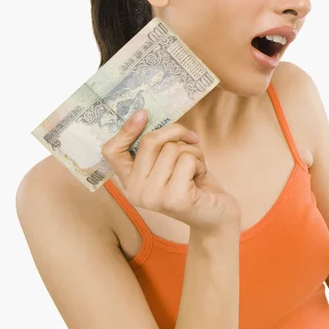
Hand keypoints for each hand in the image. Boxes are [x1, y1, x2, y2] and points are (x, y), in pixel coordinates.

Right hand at [101, 110, 241, 233]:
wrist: (216, 215)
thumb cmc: (193, 184)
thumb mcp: (171, 163)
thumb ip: (158, 147)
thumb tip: (151, 115)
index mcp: (130, 182)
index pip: (112, 151)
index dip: (125, 129)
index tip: (143, 113)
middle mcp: (135, 192)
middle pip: (150, 141)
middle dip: (176, 133)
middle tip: (192, 139)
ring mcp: (153, 197)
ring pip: (172, 149)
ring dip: (193, 152)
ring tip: (196, 169)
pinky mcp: (175, 199)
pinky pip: (188, 160)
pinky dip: (201, 163)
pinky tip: (200, 179)